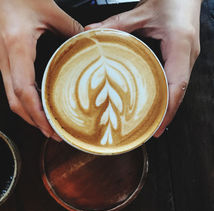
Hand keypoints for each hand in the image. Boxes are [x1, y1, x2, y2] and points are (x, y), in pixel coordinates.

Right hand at [0, 0, 82, 139]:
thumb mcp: (48, 8)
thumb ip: (71, 27)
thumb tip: (88, 43)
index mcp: (17, 48)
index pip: (24, 90)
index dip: (37, 113)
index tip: (50, 127)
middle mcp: (5, 61)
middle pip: (15, 102)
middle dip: (33, 122)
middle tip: (53, 133)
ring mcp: (2, 63)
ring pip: (11, 98)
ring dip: (29, 115)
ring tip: (47, 125)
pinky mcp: (3, 62)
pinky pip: (12, 88)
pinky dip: (25, 102)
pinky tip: (38, 105)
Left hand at [86, 0, 201, 136]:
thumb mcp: (142, 11)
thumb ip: (116, 24)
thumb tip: (91, 33)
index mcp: (180, 44)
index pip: (176, 84)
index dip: (168, 109)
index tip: (157, 127)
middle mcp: (187, 53)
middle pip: (179, 92)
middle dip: (166, 114)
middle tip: (149, 132)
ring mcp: (187, 55)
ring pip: (179, 87)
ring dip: (167, 106)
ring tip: (151, 122)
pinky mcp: (183, 54)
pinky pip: (176, 78)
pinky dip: (167, 93)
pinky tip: (155, 101)